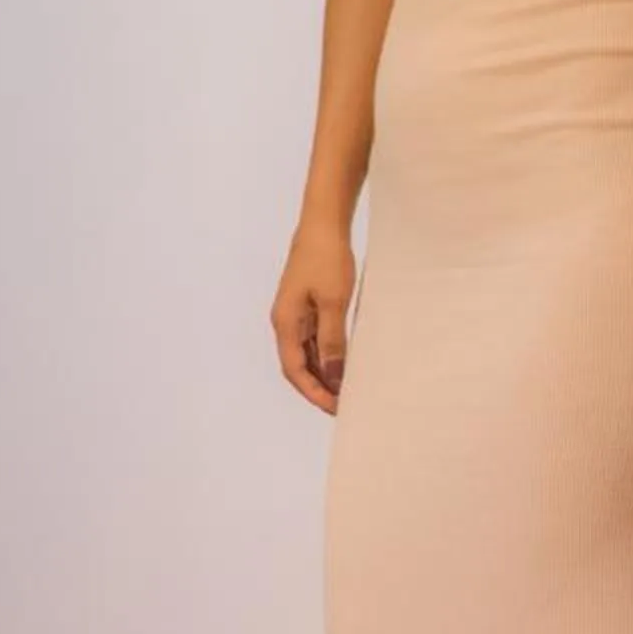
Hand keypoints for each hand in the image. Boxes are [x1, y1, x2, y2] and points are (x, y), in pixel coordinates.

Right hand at [267, 220, 354, 413]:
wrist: (323, 225)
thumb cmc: (327, 260)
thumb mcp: (333, 303)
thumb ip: (332, 341)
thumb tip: (333, 376)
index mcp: (285, 323)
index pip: (295, 370)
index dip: (314, 392)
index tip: (337, 408)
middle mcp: (285, 322)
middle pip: (297, 366)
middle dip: (318, 388)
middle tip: (345, 405)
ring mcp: (294, 314)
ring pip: (305, 354)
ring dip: (322, 373)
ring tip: (347, 388)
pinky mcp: (305, 305)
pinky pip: (313, 340)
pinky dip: (326, 355)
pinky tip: (344, 361)